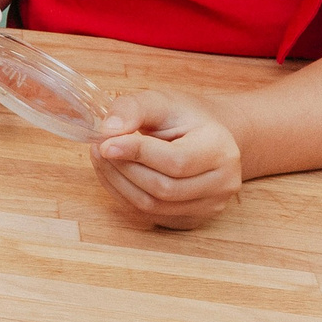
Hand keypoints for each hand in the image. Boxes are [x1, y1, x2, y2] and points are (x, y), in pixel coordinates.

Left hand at [89, 89, 243, 228]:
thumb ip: (133, 109)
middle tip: (98, 148)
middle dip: (123, 169)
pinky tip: (113, 175)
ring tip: (101, 159)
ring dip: (118, 183)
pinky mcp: (191, 220)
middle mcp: (222, 183)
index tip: (105, 142)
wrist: (208, 138)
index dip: (137, 154)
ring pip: (153, 206)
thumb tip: (108, 131)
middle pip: (164, 189)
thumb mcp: (161, 101)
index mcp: (220, 149)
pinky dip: (124, 196)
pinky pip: (150, 216)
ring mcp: (209, 206)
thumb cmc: (184, 117)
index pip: (177, 161)